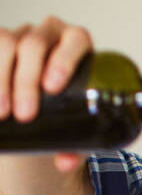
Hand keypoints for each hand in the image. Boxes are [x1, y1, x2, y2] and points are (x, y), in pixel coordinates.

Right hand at [0, 15, 92, 171]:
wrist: (43, 105)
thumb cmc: (71, 111)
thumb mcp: (80, 128)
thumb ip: (78, 146)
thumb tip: (64, 162)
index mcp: (77, 44)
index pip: (75, 41)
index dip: (64, 60)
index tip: (51, 89)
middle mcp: (48, 33)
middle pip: (35, 44)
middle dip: (26, 81)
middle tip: (25, 116)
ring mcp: (19, 34)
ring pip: (6, 43)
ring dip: (2, 78)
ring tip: (2, 113)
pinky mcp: (0, 44)